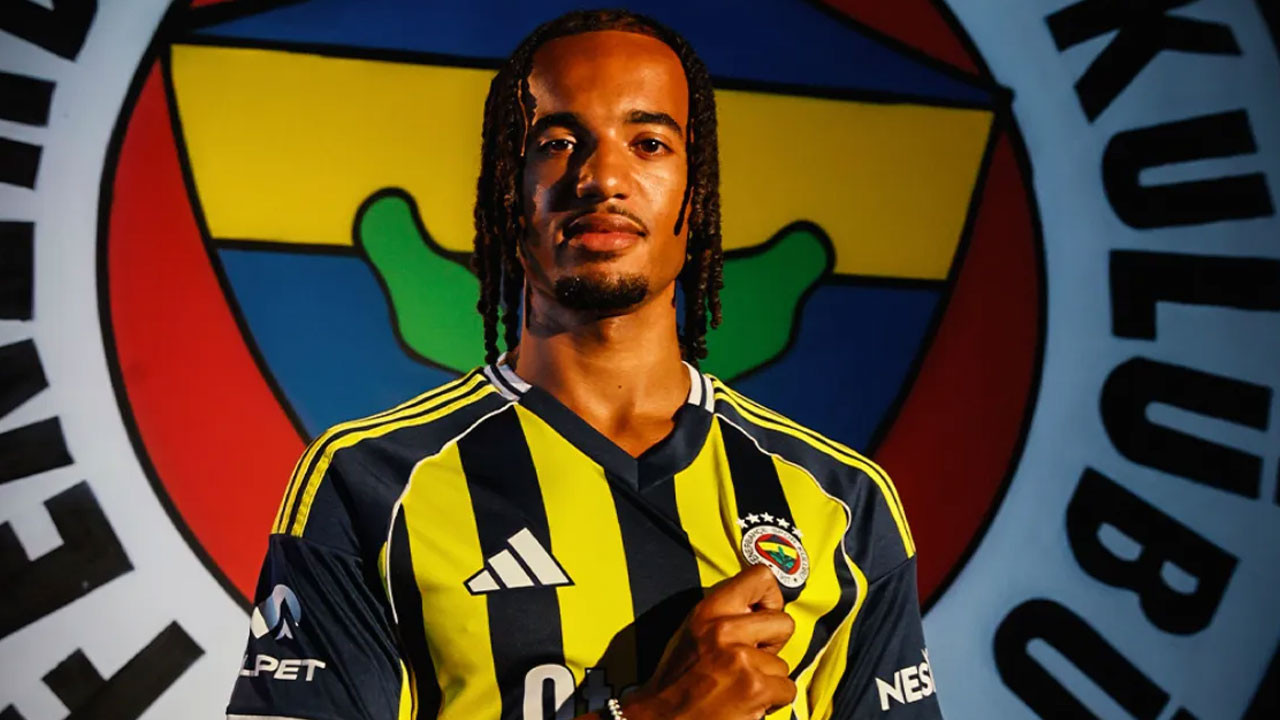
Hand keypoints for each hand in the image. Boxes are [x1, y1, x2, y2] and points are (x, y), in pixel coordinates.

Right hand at [624, 565, 796, 719]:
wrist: (662, 718)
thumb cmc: (678, 679)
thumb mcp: (694, 631)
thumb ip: (726, 615)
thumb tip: (761, 606)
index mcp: (709, 610)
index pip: (762, 577)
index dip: (771, 598)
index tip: (763, 614)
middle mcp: (725, 629)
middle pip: (784, 623)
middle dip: (773, 644)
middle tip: (750, 659)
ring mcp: (742, 659)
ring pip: (784, 664)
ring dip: (768, 679)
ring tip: (740, 686)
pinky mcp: (755, 688)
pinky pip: (786, 689)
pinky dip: (772, 701)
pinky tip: (747, 702)